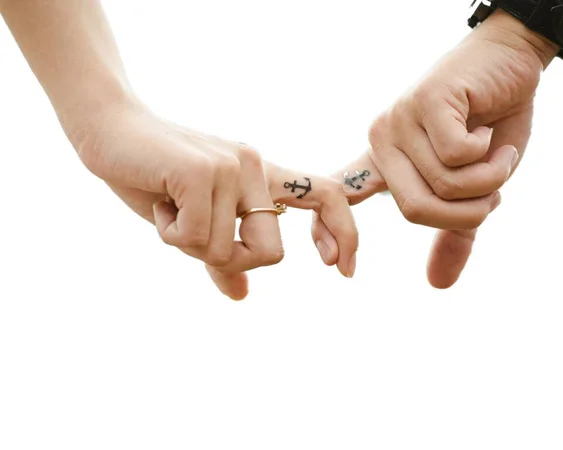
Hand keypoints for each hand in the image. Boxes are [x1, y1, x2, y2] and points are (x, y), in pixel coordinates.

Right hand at [67, 100, 357, 298]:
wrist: (109, 132)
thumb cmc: (153, 179)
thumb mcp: (194, 224)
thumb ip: (221, 257)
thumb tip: (242, 295)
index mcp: (262, 177)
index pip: (329, 196)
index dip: (345, 233)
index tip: (341, 270)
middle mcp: (256, 167)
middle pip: (271, 253)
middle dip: (231, 261)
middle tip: (193, 235)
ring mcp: (232, 167)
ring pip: (228, 251)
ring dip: (189, 244)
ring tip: (168, 208)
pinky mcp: (204, 172)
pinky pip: (198, 236)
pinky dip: (170, 233)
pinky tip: (158, 203)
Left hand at [336, 11, 557, 287]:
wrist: (509, 62)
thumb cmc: (489, 124)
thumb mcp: (472, 188)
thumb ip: (452, 231)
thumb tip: (437, 285)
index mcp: (383, 162)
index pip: (342, 196)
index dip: (329, 230)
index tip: (333, 266)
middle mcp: (382, 141)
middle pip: (414, 209)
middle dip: (467, 211)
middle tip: (493, 194)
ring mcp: (399, 120)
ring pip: (441, 184)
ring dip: (487, 181)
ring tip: (497, 155)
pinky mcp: (424, 102)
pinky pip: (455, 155)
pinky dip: (489, 156)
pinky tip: (489, 131)